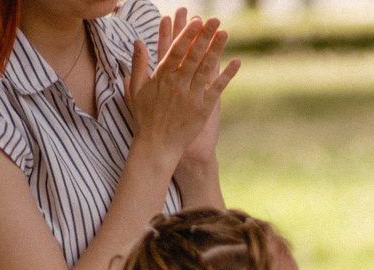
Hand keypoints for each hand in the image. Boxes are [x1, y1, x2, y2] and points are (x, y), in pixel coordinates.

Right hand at [126, 8, 238, 164]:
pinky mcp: (203, 109)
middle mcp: (178, 84)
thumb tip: (138, 42)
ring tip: (225, 32)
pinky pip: (217, 89)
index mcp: (162, 77)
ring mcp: (192, 96)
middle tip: (214, 19)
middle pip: (194, 55)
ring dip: (216, 49)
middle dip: (204, 36)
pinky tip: (237, 62)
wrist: (158, 146)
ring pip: (206, 68)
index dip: (187, 35)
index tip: (195, 21)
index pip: (176, 51)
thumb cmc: (146, 117)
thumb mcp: (136, 89)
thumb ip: (138, 64)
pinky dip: (227, 75)